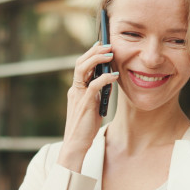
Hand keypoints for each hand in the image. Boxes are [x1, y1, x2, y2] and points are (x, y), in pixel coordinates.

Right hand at [57, 43, 118, 171]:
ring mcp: (78, 95)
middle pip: (81, 63)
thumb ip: (97, 93)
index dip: (90, 54)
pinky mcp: (85, 103)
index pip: (81, 66)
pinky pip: (94, 84)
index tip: (101, 45)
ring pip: (83, 69)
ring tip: (110, 54)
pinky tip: (115, 76)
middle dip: (94, 51)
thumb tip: (109, 80)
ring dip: (97, 59)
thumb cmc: (85, 127)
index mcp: (76, 89)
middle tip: (108, 45)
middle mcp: (75, 89)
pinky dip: (105, 78)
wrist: (75, 144)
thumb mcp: (92, 106)